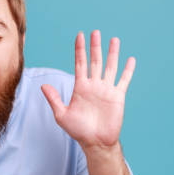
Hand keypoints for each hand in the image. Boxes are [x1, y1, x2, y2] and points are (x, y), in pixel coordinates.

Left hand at [41, 30, 135, 149]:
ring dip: (112, 53)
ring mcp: (106, 90)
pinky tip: (130, 59)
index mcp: (80, 87)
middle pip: (95, 61)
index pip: (80, 63)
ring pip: (110, 67)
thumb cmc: (78, 130)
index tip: (80, 35)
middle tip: (96, 32)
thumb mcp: (62, 115)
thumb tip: (43, 85)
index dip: (80, 49)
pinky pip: (123, 80)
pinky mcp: (117, 97)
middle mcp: (94, 85)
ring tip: (114, 39)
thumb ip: (54, 99)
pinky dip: (127, 70)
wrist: (95, 142)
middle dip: (95, 46)